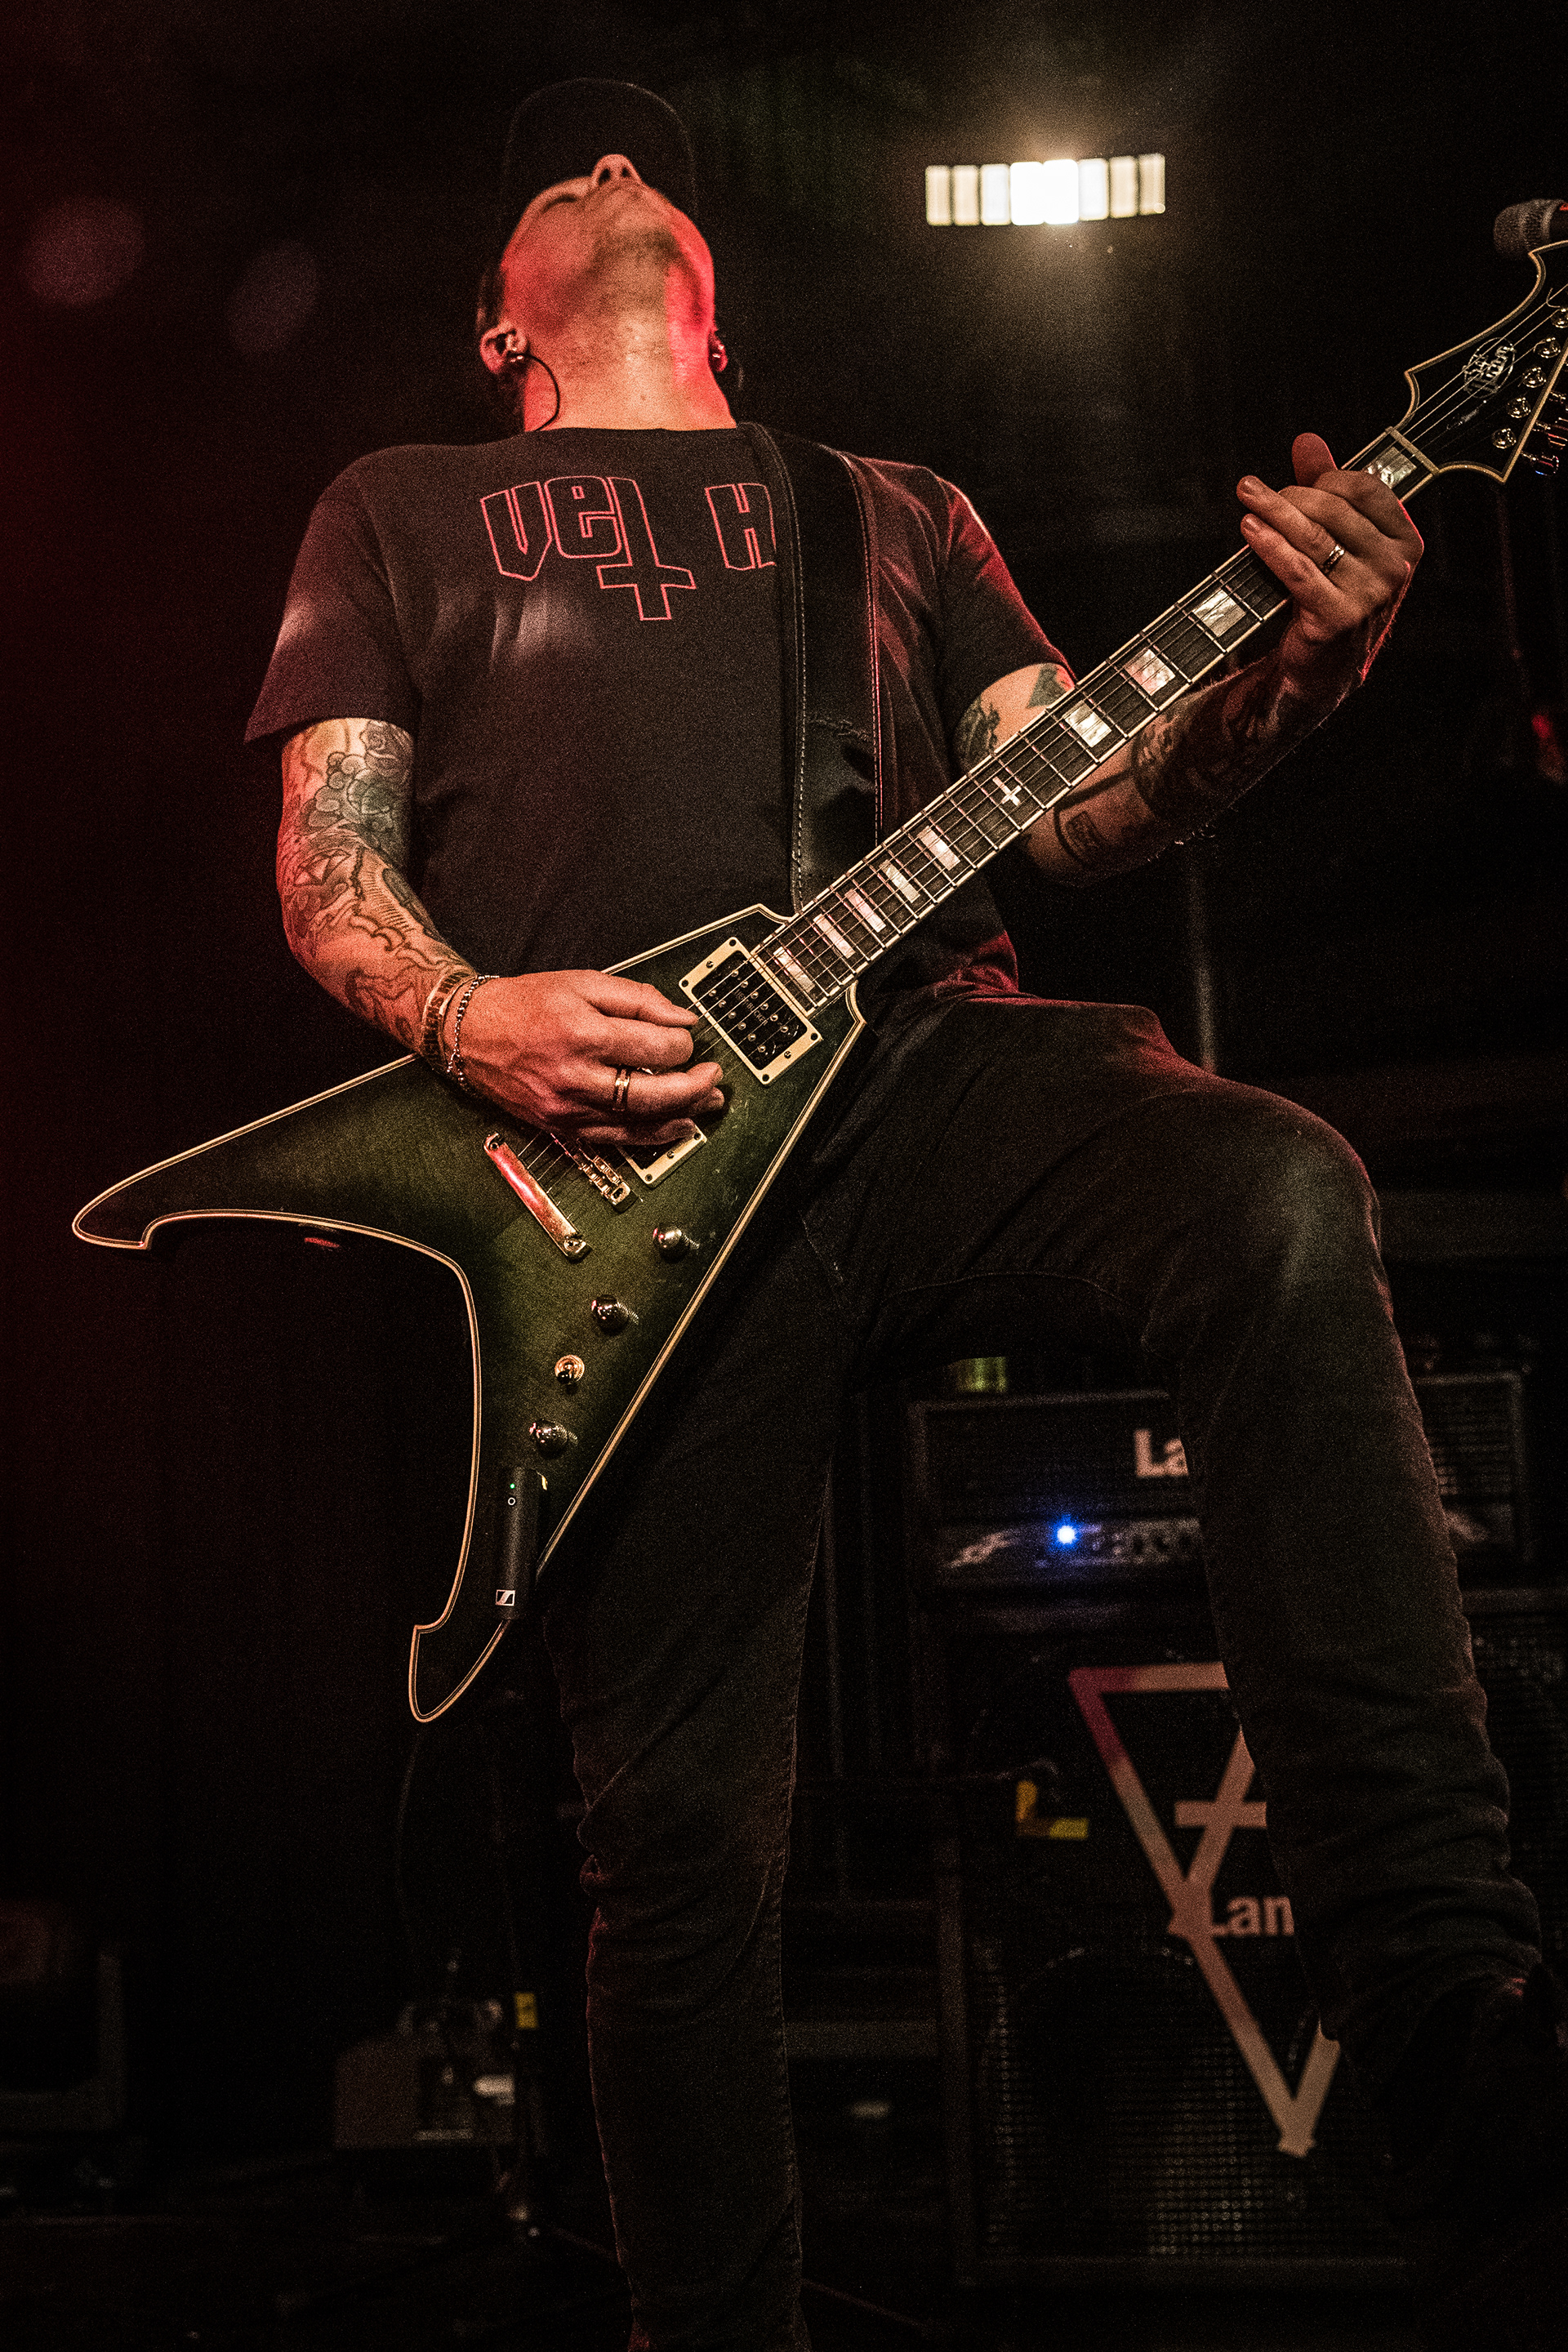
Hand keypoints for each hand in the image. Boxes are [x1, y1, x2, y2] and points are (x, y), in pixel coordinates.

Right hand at [452, 970, 723, 1145]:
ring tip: (707, 1105)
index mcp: (582, 1033)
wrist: (470, 1032)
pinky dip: (651, 1135)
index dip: (682, 1044)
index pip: (655, 1048)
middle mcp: (575, 1076)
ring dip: (682, 1114)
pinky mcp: (561, 1126)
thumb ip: (637, 998)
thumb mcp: (582, 982)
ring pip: (638, 1122)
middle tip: (714, 1076)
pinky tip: (675, 1127)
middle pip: (653, 1092)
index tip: (687, 1038)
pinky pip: (615, 1138)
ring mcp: (567, 1107)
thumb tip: (682, 1018)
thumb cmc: (523, 1004)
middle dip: (694, 1086)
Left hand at [1237, 432, 1422, 710]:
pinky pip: (1297, 569)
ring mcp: (1369, 593)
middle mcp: (1394, 566)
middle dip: (1290, 494)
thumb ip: (1328, 490)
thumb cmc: (1332, 595)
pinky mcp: (1338, 616)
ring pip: (1313, 536)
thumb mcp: (1339, 542)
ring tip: (1246, 497)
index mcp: (1405, 542)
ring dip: (1273, 510)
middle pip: (1335, 508)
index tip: (1297, 482)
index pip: (1366, 488)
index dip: (1325, 478)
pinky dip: (1269, 545)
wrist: (1325, 667)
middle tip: (1255, 490)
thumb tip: (1307, 441)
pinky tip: (1249, 529)